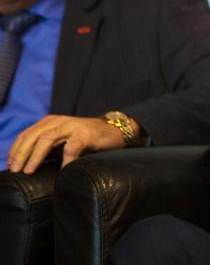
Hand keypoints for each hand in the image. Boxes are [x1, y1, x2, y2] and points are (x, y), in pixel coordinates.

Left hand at [7, 114, 138, 173]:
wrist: (116, 130)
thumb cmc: (87, 139)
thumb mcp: (63, 139)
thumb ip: (48, 145)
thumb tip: (26, 163)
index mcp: (51, 122)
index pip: (27, 134)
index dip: (15, 149)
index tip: (9, 164)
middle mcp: (60, 121)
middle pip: (33, 136)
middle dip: (21, 154)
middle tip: (15, 170)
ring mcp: (73, 126)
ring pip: (47, 138)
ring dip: (35, 156)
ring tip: (29, 170)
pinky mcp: (87, 134)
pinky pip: (72, 147)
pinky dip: (64, 160)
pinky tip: (61, 170)